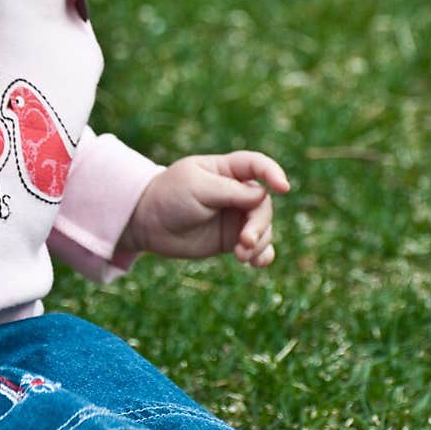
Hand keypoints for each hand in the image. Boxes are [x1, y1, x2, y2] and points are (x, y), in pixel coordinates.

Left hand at [118, 151, 290, 266]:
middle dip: (259, 224)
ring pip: (264, 228)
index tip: (283, 188)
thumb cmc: (169, 196)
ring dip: (258, 243)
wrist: (147, 224)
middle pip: (263, 204)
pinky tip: (257, 264)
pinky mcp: (232, 239)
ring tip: (240, 256)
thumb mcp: (197, 187)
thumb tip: (262, 195)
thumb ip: (229, 190)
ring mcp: (236, 217)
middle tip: (244, 241)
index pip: (257, 165)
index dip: (273, 173)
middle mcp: (237, 192)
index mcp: (227, 170)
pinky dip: (262, 255)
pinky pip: (258, 247)